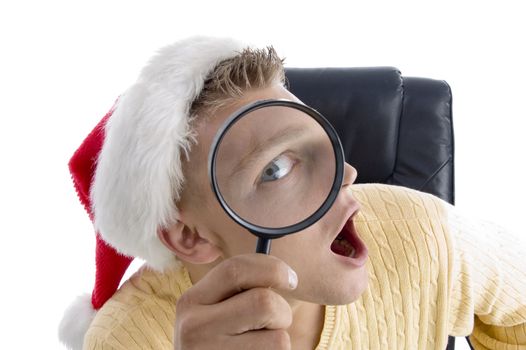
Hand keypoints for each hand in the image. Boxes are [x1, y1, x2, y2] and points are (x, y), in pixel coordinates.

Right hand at [174, 254, 297, 349]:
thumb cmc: (219, 343)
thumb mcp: (214, 313)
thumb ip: (238, 290)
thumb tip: (283, 273)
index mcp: (191, 301)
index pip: (235, 269)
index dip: (272, 268)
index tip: (291, 279)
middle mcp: (194, 328)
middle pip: (264, 302)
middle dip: (282, 311)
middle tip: (275, 323)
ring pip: (278, 337)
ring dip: (280, 341)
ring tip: (259, 348)